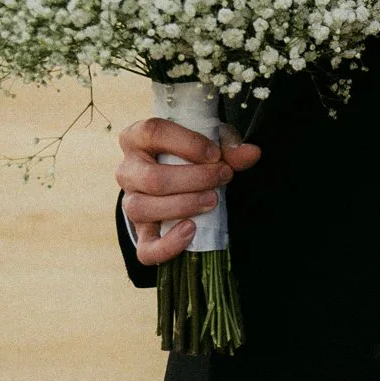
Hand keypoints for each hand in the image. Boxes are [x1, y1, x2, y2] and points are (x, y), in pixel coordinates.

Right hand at [115, 118, 260, 265]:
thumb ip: (228, 147)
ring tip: (212, 200)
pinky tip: (191, 231)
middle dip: (194, 179)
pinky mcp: (140, 233)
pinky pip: (145, 248)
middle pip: (152, 178)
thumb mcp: (208, 142)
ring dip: (184, 206)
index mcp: (137, 138)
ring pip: (143, 209)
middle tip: (224, 176)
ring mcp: (130, 202)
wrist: (175, 178)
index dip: (187, 143)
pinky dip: (168, 245)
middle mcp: (127, 170)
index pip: (152, 132)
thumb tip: (252, 153)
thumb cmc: (190, 154)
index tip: (215, 154)